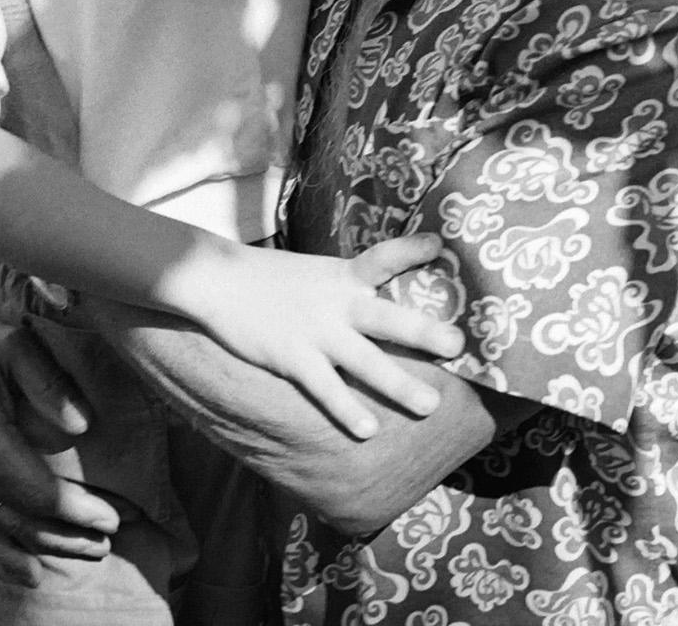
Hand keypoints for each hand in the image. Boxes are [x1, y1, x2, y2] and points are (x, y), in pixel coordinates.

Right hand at [0, 265, 119, 580]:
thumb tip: (81, 425)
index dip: (80, 512)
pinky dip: (8, 556)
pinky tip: (34, 574)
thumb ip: (50, 384)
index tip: (116, 516)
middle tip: (115, 538)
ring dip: (52, 547)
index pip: (41, 494)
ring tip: (94, 551)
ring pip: (8, 532)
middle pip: (27, 521)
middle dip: (74, 535)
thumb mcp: (20, 348)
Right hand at [191, 234, 467, 440]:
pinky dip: (347, 410)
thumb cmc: (272, 280)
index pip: (383, 257)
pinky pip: (326, 389)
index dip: (411, 250)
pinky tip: (368, 430)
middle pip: (389, 317)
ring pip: (367, 361)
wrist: (219, 282)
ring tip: (430, 405)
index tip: (440, 245)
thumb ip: (349, 285)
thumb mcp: (318, 271)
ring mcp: (317, 332)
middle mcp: (338, 303)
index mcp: (344, 276)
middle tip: (458, 346)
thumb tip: (379, 295)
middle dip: (424, 332)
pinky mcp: (293, 358)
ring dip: (400, 384)